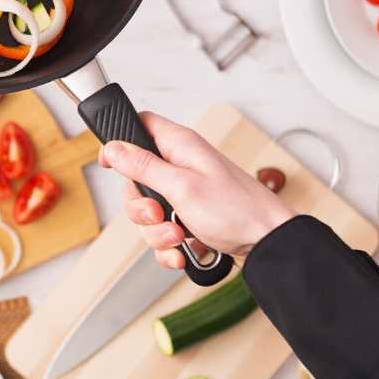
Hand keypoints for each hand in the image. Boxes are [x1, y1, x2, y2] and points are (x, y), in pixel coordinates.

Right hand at [99, 111, 294, 269]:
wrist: (268, 244)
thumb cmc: (238, 210)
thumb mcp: (182, 187)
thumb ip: (144, 167)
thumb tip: (113, 148)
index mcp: (179, 147)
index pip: (140, 127)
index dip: (120, 141)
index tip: (109, 164)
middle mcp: (180, 166)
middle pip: (136, 179)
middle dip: (141, 207)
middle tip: (158, 215)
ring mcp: (185, 193)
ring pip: (148, 211)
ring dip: (157, 232)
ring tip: (178, 238)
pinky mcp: (190, 217)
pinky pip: (163, 231)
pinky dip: (168, 246)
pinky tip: (182, 252)